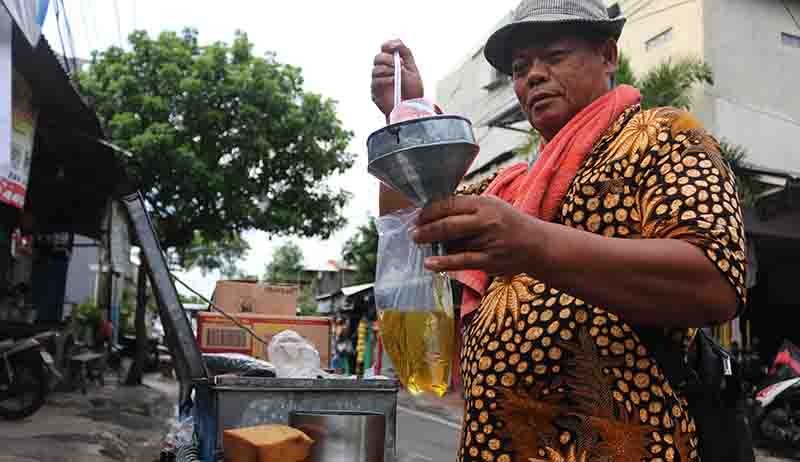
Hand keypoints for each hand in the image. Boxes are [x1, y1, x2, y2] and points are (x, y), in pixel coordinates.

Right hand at [371, 39, 423, 117]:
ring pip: (376, 68)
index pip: (385, 48)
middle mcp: (383, 70)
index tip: (393, 48)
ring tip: (396, 74)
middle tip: (397, 64)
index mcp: (392, 63)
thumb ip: (405, 54)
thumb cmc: (413, 90)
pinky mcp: (375, 92)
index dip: (388, 45)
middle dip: (387, 58)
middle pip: (378, 57)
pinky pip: (376, 81)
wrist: (412, 108)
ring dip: (387, 69)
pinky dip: (385, 79)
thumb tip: (395, 44)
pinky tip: (393, 81)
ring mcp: (378, 81)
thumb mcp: (413, 69)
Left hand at [411, 196, 547, 274]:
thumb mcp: (492, 206)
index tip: (418, 216)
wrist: (537, 244)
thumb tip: (436, 211)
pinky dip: (444, 263)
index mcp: (485, 203)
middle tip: (413, 232)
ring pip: (453, 243)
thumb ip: (468, 208)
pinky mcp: (490, 260)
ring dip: (433, 244)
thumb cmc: (509, 223)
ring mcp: (489, 241)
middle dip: (426, 228)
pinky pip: (462, 261)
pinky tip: (430, 263)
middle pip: (449, 224)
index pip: (450, 204)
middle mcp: (486, 220)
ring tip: (419, 243)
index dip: (430, 211)